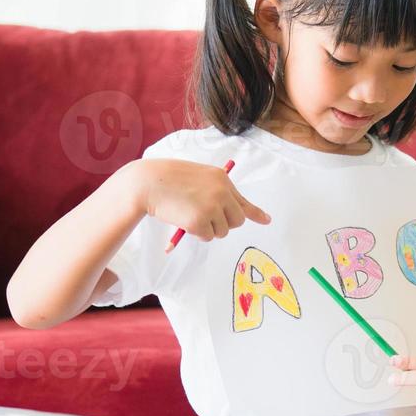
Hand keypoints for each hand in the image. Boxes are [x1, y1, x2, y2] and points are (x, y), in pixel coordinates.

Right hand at [133, 159, 271, 242]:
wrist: (148, 182)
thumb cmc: (169, 179)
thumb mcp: (199, 179)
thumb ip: (216, 192)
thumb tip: (231, 212)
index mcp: (222, 179)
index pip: (243, 201)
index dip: (256, 214)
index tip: (267, 220)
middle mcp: (222, 192)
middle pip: (237, 221)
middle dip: (224, 224)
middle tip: (206, 218)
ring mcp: (212, 207)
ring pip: (222, 231)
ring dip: (208, 229)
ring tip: (190, 214)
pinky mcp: (199, 221)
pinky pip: (207, 236)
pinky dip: (196, 233)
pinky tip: (184, 219)